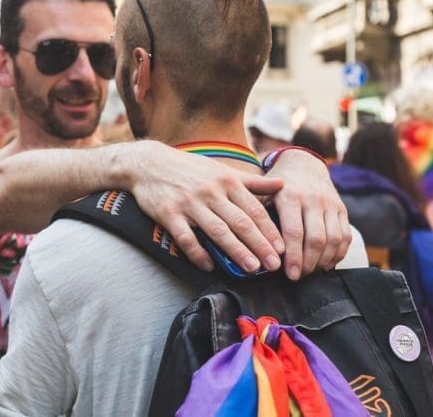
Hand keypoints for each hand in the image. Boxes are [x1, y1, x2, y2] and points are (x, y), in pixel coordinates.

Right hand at [129, 141, 284, 271]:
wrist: (149, 163)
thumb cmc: (190, 169)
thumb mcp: (223, 170)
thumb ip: (253, 182)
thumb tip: (283, 184)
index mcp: (227, 181)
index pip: (254, 209)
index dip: (269, 230)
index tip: (282, 248)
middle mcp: (211, 191)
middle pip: (240, 222)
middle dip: (259, 244)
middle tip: (273, 264)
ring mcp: (190, 203)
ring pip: (217, 230)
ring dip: (236, 250)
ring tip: (251, 268)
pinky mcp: (169, 214)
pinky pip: (186, 237)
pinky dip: (197, 253)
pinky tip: (208, 266)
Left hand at [265, 149, 350, 279]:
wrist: (303, 163)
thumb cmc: (277, 185)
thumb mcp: (263, 192)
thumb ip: (256, 214)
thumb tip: (249, 246)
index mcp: (290, 195)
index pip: (293, 232)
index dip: (293, 257)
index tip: (289, 275)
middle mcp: (313, 199)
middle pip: (316, 239)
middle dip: (308, 263)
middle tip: (299, 277)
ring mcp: (330, 204)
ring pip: (333, 239)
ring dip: (323, 261)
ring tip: (311, 272)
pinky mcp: (342, 208)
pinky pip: (345, 236)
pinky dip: (338, 254)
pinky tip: (327, 263)